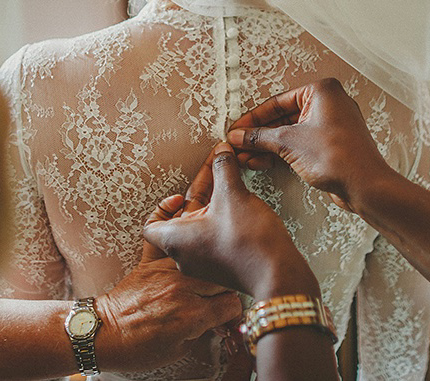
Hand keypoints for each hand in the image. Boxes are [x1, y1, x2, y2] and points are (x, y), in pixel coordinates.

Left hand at [94, 193, 242, 371]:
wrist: (104, 336)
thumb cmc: (138, 348)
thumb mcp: (180, 350)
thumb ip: (203, 330)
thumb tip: (219, 320)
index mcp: (194, 314)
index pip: (232, 302)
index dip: (234, 307)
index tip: (229, 308)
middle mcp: (183, 287)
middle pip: (221, 272)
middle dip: (228, 277)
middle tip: (227, 281)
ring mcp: (166, 270)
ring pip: (196, 244)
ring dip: (209, 237)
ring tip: (221, 225)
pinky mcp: (148, 261)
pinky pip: (156, 230)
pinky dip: (164, 211)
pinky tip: (176, 200)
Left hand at [144, 143, 317, 300]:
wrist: (279, 276)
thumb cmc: (248, 244)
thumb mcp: (233, 194)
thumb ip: (223, 168)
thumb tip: (222, 153)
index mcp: (176, 240)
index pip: (151, 226)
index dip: (162, 206)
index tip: (180, 194)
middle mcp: (186, 255)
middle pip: (182, 219)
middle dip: (199, 193)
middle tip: (215, 173)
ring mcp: (205, 263)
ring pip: (200, 227)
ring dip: (213, 205)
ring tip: (230, 186)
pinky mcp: (223, 266)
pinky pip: (214, 238)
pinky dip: (222, 220)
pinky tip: (240, 206)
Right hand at [227, 77, 396, 210]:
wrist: (365, 185)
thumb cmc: (338, 157)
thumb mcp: (289, 142)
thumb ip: (260, 137)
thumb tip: (239, 136)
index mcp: (321, 91)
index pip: (277, 102)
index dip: (253, 118)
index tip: (237, 129)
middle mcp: (329, 104)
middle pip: (283, 117)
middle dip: (259, 135)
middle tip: (239, 145)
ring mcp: (331, 125)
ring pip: (290, 132)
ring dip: (268, 146)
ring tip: (246, 157)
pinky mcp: (331, 144)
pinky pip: (300, 143)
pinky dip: (282, 152)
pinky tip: (262, 162)